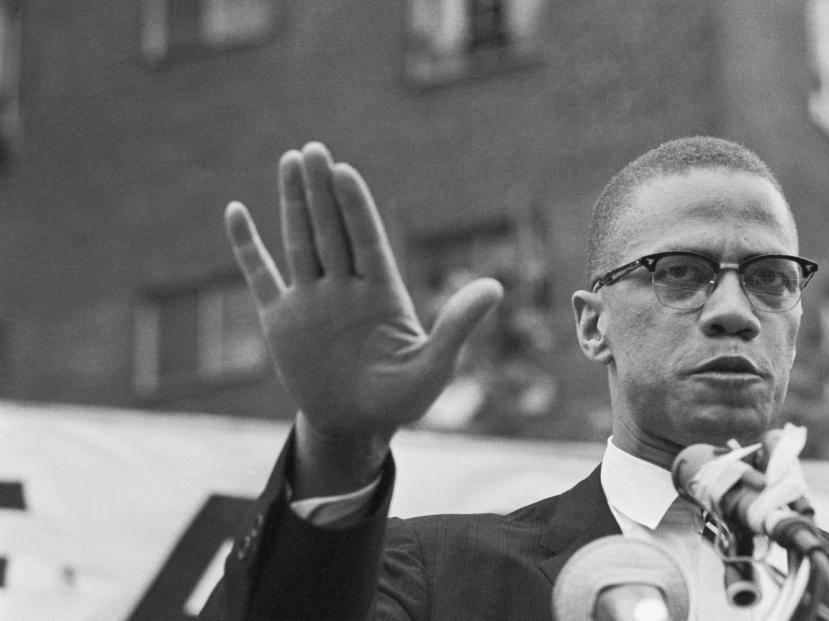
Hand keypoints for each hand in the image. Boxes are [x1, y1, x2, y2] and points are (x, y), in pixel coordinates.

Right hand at [225, 143, 501, 494]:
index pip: (367, 240)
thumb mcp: (435, 365)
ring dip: (294, 203)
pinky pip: (260, 276)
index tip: (344, 171)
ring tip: (289, 160)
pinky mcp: (280, 320)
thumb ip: (457, 326)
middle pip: (332, 231)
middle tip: (312, 149)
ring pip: (299, 242)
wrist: (356, 426)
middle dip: (322, 191)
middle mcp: (346, 287)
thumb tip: (496, 287)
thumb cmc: (402, 397)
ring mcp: (311, 300)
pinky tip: (236, 212)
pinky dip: (247, 246)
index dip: (355, 207)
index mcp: (382, 292)